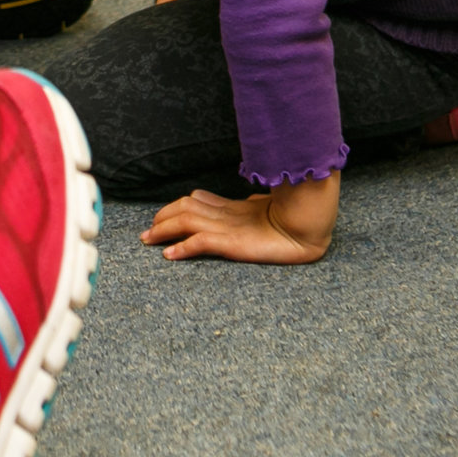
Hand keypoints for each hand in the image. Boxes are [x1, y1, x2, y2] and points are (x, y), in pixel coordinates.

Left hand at [141, 173, 336, 263]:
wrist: (311, 224)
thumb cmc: (296, 218)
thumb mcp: (266, 212)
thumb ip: (250, 209)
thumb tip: (245, 203)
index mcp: (236, 208)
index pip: (197, 201)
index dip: (176, 207)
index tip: (162, 217)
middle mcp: (228, 215)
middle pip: (186, 207)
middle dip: (163, 218)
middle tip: (146, 232)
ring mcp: (230, 227)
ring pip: (187, 221)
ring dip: (164, 230)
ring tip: (148, 240)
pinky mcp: (234, 242)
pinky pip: (202, 242)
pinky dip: (183, 248)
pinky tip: (170, 255)